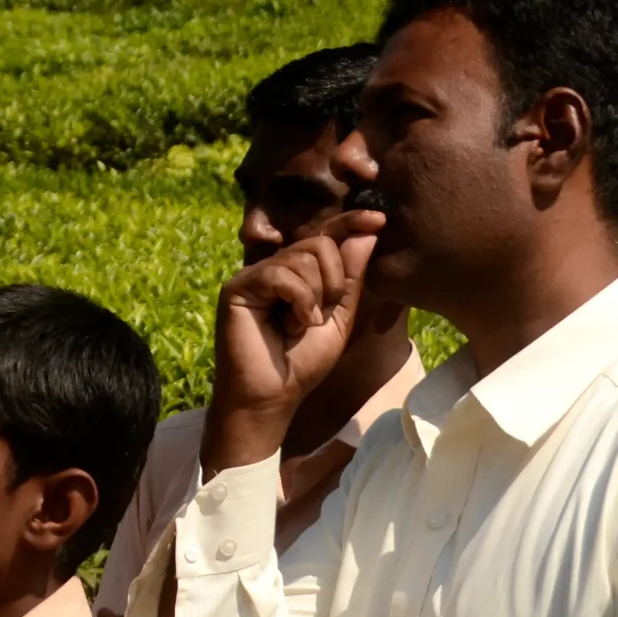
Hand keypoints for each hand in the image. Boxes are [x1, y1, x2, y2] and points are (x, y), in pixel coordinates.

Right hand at [202, 209, 382, 473]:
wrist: (273, 396)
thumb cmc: (303, 363)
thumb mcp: (339, 318)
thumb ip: (350, 278)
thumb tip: (368, 233)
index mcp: (299, 274)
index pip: (325, 237)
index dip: (350, 223)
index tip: (379, 220)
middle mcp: (275, 269)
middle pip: (319, 244)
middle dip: (334, 281)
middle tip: (322, 315)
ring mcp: (255, 276)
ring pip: (302, 259)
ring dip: (315, 297)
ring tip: (301, 326)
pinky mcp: (238, 287)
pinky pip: (281, 275)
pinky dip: (298, 301)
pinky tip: (292, 324)